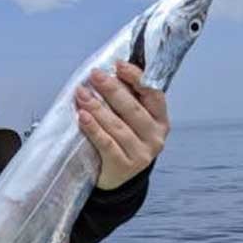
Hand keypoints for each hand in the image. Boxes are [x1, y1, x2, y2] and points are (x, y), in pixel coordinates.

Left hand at [76, 61, 169, 189]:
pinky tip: (82, 117)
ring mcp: (141, 154)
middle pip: (133, 109)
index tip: (117, 65)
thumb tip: (109, 71)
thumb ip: (126, 99)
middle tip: (95, 76)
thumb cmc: (121, 141)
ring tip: (82, 95)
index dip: (135, 77)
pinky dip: (93, 129)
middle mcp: (155, 137)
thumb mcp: (130, 121)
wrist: (115, 178)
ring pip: (118, 126)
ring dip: (98, 108)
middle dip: (112, 90)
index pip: (153, 93)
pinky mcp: (124, 166)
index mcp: (160, 120)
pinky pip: (106, 144)